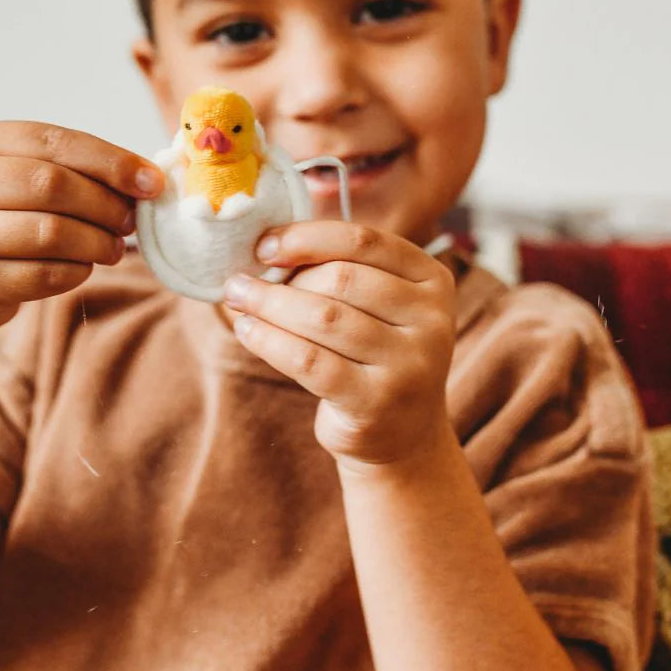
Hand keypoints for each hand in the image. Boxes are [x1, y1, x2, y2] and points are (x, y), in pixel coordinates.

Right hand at [0, 121, 164, 337]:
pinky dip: (76, 272)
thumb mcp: (17, 181)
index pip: (51, 141)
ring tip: (111, 247)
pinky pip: (42, 276)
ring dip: (96, 242)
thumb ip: (70, 170)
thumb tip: (147, 179)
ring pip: (49, 232)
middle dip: (104, 204)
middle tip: (130, 221)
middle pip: (50, 185)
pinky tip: (81, 268)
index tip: (152, 182)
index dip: (109, 161)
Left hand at [222, 221, 457, 467]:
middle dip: (282, 278)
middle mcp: (432, 320)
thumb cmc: (373, 354)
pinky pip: (310, 361)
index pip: (364, 241)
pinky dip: (270, 341)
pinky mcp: (377, 403)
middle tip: (241, 283)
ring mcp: (410, 364)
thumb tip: (267, 249)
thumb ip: (338, 270)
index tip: (264, 246)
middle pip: (341, 278)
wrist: (402, 432)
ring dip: (269, 305)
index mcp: (433, 281)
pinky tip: (247, 332)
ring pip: (324, 317)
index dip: (307, 237)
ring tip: (238, 301)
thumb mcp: (374, 305)